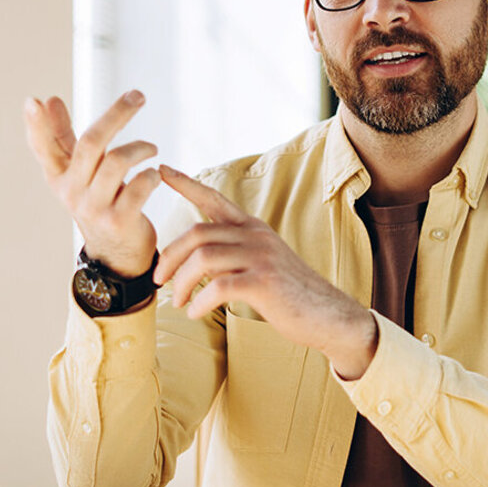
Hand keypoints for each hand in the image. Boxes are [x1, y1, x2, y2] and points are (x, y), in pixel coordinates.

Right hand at [24, 90, 160, 276]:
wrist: (117, 253)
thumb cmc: (98, 201)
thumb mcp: (78, 172)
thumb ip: (64, 137)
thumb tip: (48, 99)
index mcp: (59, 177)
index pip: (44, 148)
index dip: (37, 126)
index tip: (32, 101)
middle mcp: (72, 192)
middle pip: (91, 143)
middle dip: (117, 114)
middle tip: (138, 95)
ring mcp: (94, 208)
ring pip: (117, 161)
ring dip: (141, 148)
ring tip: (152, 149)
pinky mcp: (119, 221)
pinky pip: (139, 186)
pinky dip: (151, 175)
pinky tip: (155, 175)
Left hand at [155, 165, 377, 378]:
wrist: (328, 316)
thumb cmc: (289, 294)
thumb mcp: (263, 261)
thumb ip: (234, 251)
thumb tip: (196, 258)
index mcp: (253, 227)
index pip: (213, 198)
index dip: (186, 184)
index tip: (160, 171)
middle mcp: (256, 236)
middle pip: (197, 233)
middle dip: (170, 257)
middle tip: (159, 280)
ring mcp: (262, 257)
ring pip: (203, 259)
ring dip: (181, 283)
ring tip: (179, 302)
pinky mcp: (264, 283)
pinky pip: (218, 287)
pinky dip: (199, 302)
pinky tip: (194, 313)